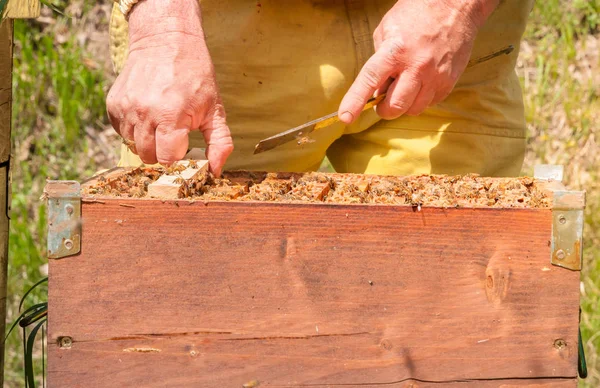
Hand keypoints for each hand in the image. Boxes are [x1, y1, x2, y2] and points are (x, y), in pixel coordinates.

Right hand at [106, 0, 232, 174]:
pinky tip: (149, 116)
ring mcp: (126, 108)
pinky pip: (122, 132)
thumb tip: (215, 171)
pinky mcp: (114, 104)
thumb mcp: (215, 108)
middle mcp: (144, 113)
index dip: (179, 159)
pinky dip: (135, 131)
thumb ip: (219, 142)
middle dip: (163, 152)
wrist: (165, 40)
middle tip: (175, 137)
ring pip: (134, 146)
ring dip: (148, 142)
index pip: (167, 159)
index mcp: (170, 116)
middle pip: (149, 157)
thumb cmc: (195, 75)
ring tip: (162, 123)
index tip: (186, 149)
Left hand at [338, 0, 497, 121]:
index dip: (355, 101)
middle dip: (385, 109)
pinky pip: (430, 103)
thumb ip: (378, 61)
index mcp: (395, 50)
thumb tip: (375, 90)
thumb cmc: (416, 14)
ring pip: (413, 109)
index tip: (345, 117)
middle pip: (395, 106)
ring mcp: (436, 76)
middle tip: (382, 100)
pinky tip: (421, 81)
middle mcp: (416, 66)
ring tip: (405, 83)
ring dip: (404, 104)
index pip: (370, 80)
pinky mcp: (449, 81)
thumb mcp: (386, 30)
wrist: (455, 6)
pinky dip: (421, 98)